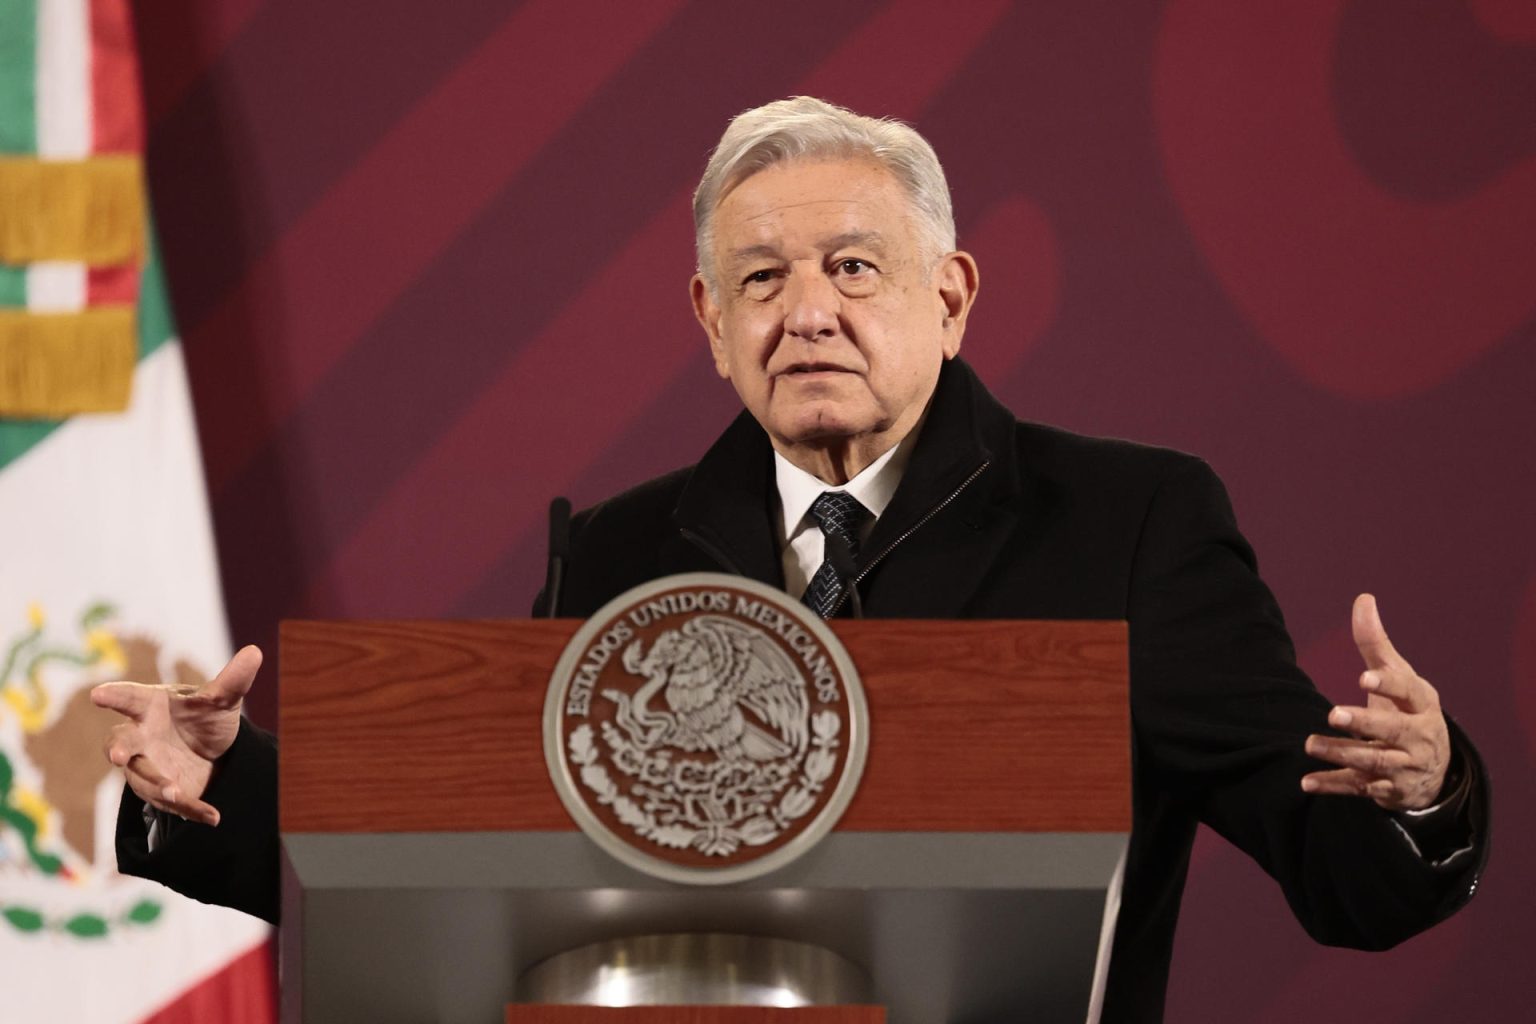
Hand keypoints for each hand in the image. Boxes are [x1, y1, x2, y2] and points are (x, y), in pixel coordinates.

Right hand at [91, 645, 261, 826]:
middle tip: (119, 755)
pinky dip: (191, 809)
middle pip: (121, 742)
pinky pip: (172, 802)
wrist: (211, 751)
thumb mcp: (221, 700)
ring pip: (142, 777)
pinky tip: (212, 816)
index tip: (98, 693)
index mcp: (150, 706)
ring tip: (175, 791)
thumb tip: (256, 652)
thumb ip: (233, 680)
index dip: (114, 695)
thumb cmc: (202, 716)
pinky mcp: (160, 790)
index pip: (130, 698)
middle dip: (119, 749)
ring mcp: (146, 765)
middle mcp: (140, 737)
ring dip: (157, 784)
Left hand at [1301, 595, 1449, 810]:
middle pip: (1393, 730)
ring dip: (1341, 753)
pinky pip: (1359, 788)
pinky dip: (1333, 785)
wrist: (1435, 770)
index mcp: (1422, 703)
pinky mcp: (1387, 789)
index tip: (1364, 676)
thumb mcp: (1400, 677)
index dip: (1389, 684)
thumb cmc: (1408, 710)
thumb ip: (1376, 643)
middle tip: (1332, 713)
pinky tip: (1307, 782)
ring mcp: (1405, 765)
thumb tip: (1363, 598)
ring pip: (1373, 761)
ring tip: (1310, 744)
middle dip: (1364, 722)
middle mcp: (1418, 736)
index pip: (1408, 691)